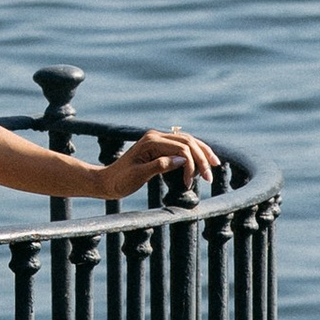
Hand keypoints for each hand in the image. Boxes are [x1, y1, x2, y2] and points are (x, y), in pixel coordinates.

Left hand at [97, 125, 222, 201]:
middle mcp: (155, 136)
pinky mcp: (158, 147)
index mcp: (151, 141)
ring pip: (187, 141)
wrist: (107, 181)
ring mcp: (157, 140)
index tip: (190, 183)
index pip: (181, 148)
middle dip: (201, 159)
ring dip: (201, 154)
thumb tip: (182, 160)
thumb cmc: (121, 180)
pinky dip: (193, 154)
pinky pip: (181, 146)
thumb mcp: (139, 176)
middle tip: (209, 178)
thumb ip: (160, 166)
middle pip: (188, 141)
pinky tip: (201, 162)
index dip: (191, 164)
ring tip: (212, 168)